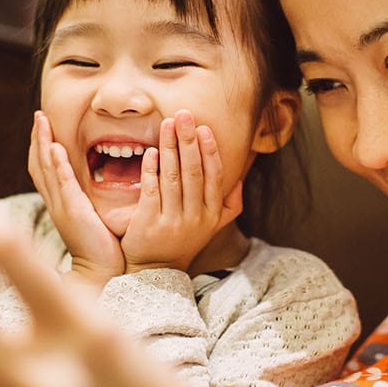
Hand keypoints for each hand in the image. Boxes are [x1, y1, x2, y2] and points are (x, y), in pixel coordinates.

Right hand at [27, 111, 122, 293]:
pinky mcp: (73, 212)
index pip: (44, 170)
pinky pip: (62, 184)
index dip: (41, 146)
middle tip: (39, 115)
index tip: (43, 126)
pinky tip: (55, 148)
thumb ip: (88, 201)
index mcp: (59, 204)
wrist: (101, 274)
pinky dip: (57, 165)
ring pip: (46, 170)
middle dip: (38, 138)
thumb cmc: (102, 248)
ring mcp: (61, 207)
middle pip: (38, 165)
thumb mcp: (91, 218)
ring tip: (43, 122)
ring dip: (43, 144)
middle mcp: (55, 203)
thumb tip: (92, 185)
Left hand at [120, 111, 242, 273]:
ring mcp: (172, 221)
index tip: (204, 128)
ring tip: (167, 124)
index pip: (215, 177)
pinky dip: (151, 169)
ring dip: (170, 148)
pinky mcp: (149, 224)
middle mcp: (195, 217)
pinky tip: (151, 151)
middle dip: (189, 141)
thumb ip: (229, 203)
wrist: (156, 271)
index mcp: (212, 214)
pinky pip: (151, 191)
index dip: (210, 151)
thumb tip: (239, 178)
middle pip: (194, 172)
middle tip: (183, 115)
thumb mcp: (212, 225)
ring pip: (173, 178)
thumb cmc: (184, 241)